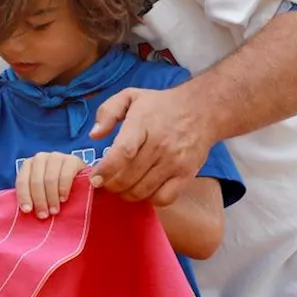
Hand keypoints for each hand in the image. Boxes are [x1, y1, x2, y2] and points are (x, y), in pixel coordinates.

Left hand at [15, 152, 95, 218]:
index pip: (22, 181)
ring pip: (50, 179)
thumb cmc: (55, 188)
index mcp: (28, 165)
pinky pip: (65, 175)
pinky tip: (63, 199)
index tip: (28, 211)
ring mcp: (56, 157)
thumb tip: (26, 212)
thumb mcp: (41, 191)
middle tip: (44, 215)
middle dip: (39, 200)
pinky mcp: (72, 159)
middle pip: (36, 181)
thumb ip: (33, 196)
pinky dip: (63, 188)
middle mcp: (40, 158)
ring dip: (51, 197)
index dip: (24, 196)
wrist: (79, 178)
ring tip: (54, 210)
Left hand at [89, 86, 212, 206]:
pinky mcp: (186, 175)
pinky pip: (163, 198)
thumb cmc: (160, 105)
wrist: (202, 110)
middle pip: (129, 177)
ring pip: (142, 191)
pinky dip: (149, 199)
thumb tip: (94, 135)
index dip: (106, 170)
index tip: (95, 178)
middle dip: (111, 185)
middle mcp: (160, 145)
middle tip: (106, 182)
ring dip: (126, 194)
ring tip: (121, 186)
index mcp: (143, 124)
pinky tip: (143, 189)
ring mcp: (174, 162)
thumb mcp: (130, 97)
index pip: (123, 153)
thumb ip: (107, 112)